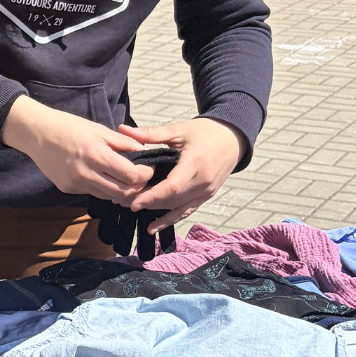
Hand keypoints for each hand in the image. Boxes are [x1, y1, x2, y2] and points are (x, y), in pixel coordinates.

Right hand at [1, 95, 156, 204]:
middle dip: (136, 188)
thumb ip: (122, 142)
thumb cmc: (69, 126)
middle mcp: (87, 173)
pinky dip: (103, 189)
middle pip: (122, 193)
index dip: (144, 175)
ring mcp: (76, 183)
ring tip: (126, 181)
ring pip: (108, 196)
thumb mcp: (98, 129)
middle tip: (142, 180)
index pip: (131, 175)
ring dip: (121, 191)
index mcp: (97, 155)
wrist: (37, 133)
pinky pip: (92, 193)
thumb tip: (144, 151)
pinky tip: (103, 178)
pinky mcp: (67, 189)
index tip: (148, 169)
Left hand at [116, 117, 245, 233]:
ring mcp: (206, 192)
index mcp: (195, 163)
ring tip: (132, 209)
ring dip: (155, 212)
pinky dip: (170, 219)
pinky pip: (186, 211)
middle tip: (122, 201)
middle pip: (171, 200)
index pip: (172, 186)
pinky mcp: (207, 196)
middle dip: (147, 203)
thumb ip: (151, 134)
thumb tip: (123, 130)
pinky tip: (153, 227)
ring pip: (177, 208)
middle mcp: (202, 182)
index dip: (152, 196)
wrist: (233, 139)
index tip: (133, 202)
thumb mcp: (179, 129)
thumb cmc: (205, 131)